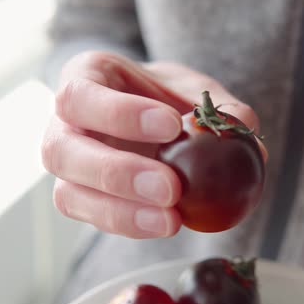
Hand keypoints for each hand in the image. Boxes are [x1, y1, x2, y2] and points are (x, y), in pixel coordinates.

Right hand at [41, 51, 264, 237]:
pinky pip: (94, 217)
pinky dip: (129, 224)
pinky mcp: (80, 198)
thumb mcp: (189, 87)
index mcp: (82, 78)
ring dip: (120, 212)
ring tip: (172, 220)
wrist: (146, 115)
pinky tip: (166, 223)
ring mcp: (67, 166)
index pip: (79, 96)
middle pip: (60, 151)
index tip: (171, 126)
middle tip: (171, 188)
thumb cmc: (162, 95)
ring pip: (69, 195)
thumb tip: (243, 125)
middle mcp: (62, 124)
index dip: (119, 114)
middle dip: (117, 173)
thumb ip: (217, 104)